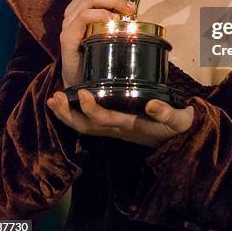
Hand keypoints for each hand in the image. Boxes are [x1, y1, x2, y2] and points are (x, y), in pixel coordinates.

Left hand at [47, 90, 194, 148]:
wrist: (178, 138)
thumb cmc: (177, 126)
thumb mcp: (178, 119)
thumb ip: (167, 113)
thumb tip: (151, 104)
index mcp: (130, 125)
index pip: (105, 119)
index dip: (91, 108)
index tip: (83, 92)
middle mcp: (117, 129)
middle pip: (86, 127)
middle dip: (68, 114)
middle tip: (56, 97)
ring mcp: (113, 128)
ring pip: (84, 127)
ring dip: (66, 115)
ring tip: (53, 99)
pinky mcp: (113, 124)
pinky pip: (89, 123)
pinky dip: (74, 113)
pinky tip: (66, 101)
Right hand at [60, 0, 136, 88]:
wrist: (81, 83)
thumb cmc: (98, 55)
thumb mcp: (109, 29)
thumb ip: (116, 14)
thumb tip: (136, 3)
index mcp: (82, 4)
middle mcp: (73, 8)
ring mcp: (69, 21)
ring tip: (131, 10)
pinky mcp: (67, 36)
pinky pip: (86, 16)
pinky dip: (104, 15)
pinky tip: (115, 22)